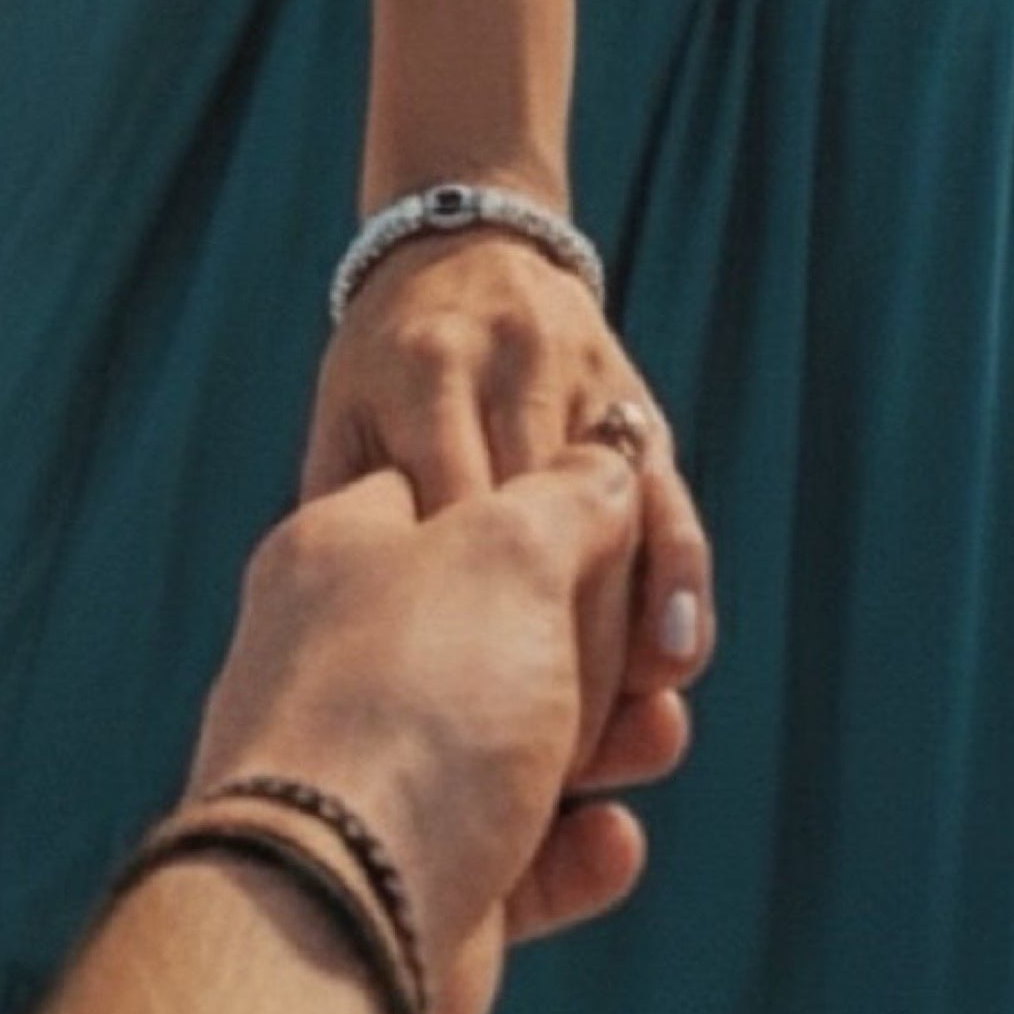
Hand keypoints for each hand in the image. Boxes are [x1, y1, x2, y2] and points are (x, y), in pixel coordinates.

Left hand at [184, 440, 692, 1013]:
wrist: (333, 915)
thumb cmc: (414, 702)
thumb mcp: (508, 551)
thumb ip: (570, 499)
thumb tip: (604, 467)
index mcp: (341, 552)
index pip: (459, 493)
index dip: (553, 510)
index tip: (626, 539)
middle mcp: (344, 659)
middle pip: (500, 630)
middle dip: (602, 647)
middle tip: (659, 662)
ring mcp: (373, 776)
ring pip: (516, 746)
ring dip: (605, 745)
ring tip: (656, 739)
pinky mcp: (411, 883)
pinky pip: (515, 857)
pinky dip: (574, 852)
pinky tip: (613, 840)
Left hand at [297, 223, 717, 707]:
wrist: (465, 242)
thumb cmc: (382, 373)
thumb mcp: (345, 426)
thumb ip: (346, 511)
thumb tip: (337, 646)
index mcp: (414, 383)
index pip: (449, 524)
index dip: (463, 638)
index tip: (457, 740)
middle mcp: (501, 374)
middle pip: (533, 541)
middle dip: (546, 662)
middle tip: (545, 771)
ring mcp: (578, 386)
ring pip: (609, 530)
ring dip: (617, 645)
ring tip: (616, 739)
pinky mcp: (636, 405)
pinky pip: (669, 504)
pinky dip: (676, 583)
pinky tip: (674, 661)